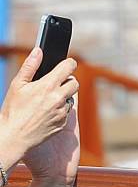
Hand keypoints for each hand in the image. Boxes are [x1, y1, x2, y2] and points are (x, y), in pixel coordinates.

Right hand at [0, 48, 78, 174]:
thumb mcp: (18, 84)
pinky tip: (47, 111)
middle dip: (68, 80)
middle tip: (58, 82)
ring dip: (64, 96)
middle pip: (75, 83)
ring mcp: (62, 112)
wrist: (16, 136)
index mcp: (48, 86)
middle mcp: (58, 99)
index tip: (69, 63)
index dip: (70, 63)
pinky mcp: (63, 123)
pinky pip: (67, 112)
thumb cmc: (13, 110)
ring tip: (48, 99)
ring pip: (71, 99)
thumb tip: (39, 51)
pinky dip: (60, 109)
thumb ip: (30, 66)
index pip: (68, 68)